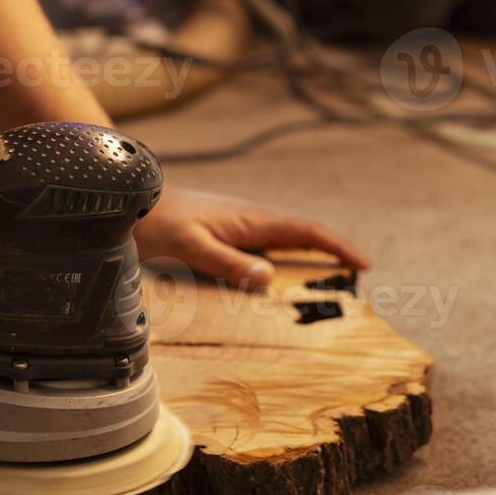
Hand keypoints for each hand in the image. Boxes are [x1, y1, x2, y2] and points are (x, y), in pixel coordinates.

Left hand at [134, 188, 367, 289]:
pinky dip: (279, 267)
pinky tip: (274, 287)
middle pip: (301, 238)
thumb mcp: (192, 246)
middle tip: (351, 285)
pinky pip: (263, 251)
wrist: (133, 202)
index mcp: (251, 220)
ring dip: (305, 263)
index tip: (362, 264)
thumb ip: (228, 262)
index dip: (337, 247)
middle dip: (330, 258)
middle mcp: (251, 221)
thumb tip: (269, 278)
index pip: (306, 231)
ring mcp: (239, 227)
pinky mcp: (226, 235)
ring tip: (321, 292)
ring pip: (283, 246)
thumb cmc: (159, 223)